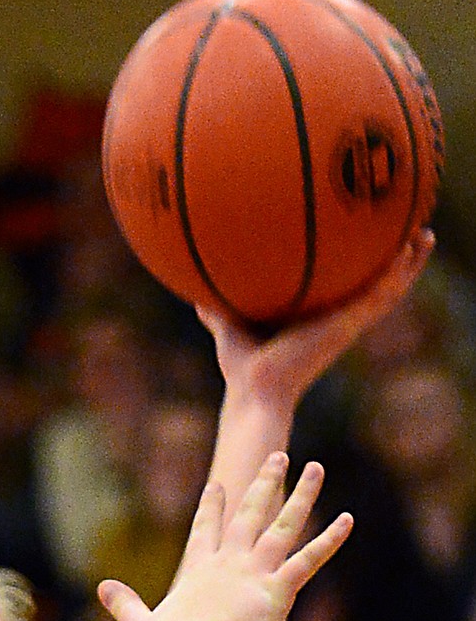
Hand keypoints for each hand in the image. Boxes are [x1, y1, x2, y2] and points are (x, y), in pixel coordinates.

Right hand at [99, 454, 350, 620]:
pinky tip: (348, 519)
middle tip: (278, 457)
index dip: (211, 506)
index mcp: (198, 568)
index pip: (205, 528)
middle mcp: (229, 560)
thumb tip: (101, 588)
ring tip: (316, 468)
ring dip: (302, 494)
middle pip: (249, 511)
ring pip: (284, 524)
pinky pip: (310, 559)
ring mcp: (255, 570)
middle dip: (264, 482)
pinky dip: (330, 540)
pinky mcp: (278, 588)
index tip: (217, 485)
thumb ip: (124, 603)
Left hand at [201, 230, 433, 409]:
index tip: (369, 240)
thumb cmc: (242, 368)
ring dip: (409, 263)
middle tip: (411, 229)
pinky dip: (400, 274)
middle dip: (393, 260)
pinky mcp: (349, 326)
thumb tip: (195, 298)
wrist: (254, 390)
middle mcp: (336, 320)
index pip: (344, 288)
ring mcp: (346, 324)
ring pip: (388, 289)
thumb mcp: (229, 327)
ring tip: (426, 233)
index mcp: (315, 319)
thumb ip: (216, 313)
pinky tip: (413, 249)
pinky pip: (382, 296)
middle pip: (373, 285)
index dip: (359, 267)